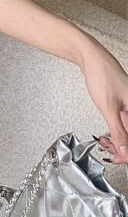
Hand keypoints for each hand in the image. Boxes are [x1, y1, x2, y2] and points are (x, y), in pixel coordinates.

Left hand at [81, 45, 127, 163]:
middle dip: (122, 147)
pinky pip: (123, 123)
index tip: (118, 158)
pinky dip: (115, 130)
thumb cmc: (102, 75)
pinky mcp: (124, 104)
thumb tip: (124, 151)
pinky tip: (107, 134)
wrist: (91, 57)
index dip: (126, 153)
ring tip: (105, 142)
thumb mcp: (109, 108)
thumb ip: (118, 131)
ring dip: (118, 140)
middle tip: (109, 151)